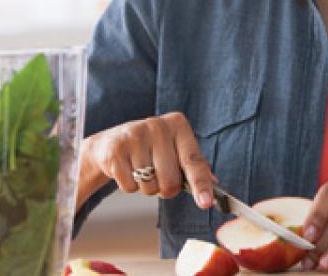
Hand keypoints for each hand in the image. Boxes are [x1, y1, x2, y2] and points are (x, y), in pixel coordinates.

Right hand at [75, 112, 215, 211]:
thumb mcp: (176, 148)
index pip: (193, 160)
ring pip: (150, 186)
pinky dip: (129, 186)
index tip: (206, 203)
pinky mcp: (116, 150)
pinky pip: (129, 187)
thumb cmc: (153, 148)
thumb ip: (196, 165)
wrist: (113, 141)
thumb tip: (214, 183)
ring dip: (146, 187)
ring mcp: (135, 136)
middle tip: (158, 175)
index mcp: (178, 124)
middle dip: (165, 188)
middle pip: (170, 181)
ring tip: (140, 169)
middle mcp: (157, 126)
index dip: (200, 184)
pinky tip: (127, 169)